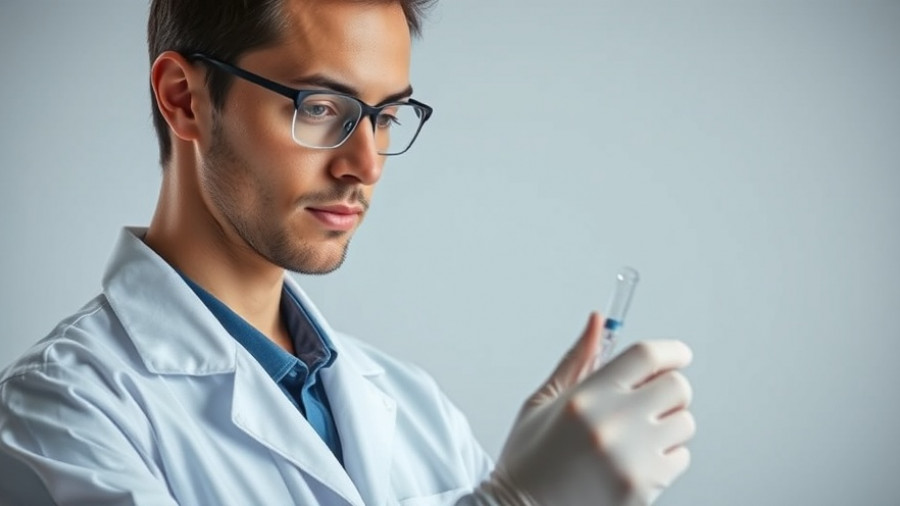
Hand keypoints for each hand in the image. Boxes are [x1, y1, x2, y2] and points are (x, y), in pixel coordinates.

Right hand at [469, 313, 694, 505]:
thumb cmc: (530, 459)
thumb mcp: (543, 401)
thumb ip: (577, 360)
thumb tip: (598, 321)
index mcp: (587, 397)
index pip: (646, 356)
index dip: (670, 350)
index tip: (677, 354)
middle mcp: (613, 424)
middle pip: (677, 386)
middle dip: (669, 389)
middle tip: (651, 399)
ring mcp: (632, 458)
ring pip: (684, 423)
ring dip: (668, 424)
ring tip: (637, 436)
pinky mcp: (643, 487)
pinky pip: (681, 458)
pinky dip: (666, 457)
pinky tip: (635, 461)